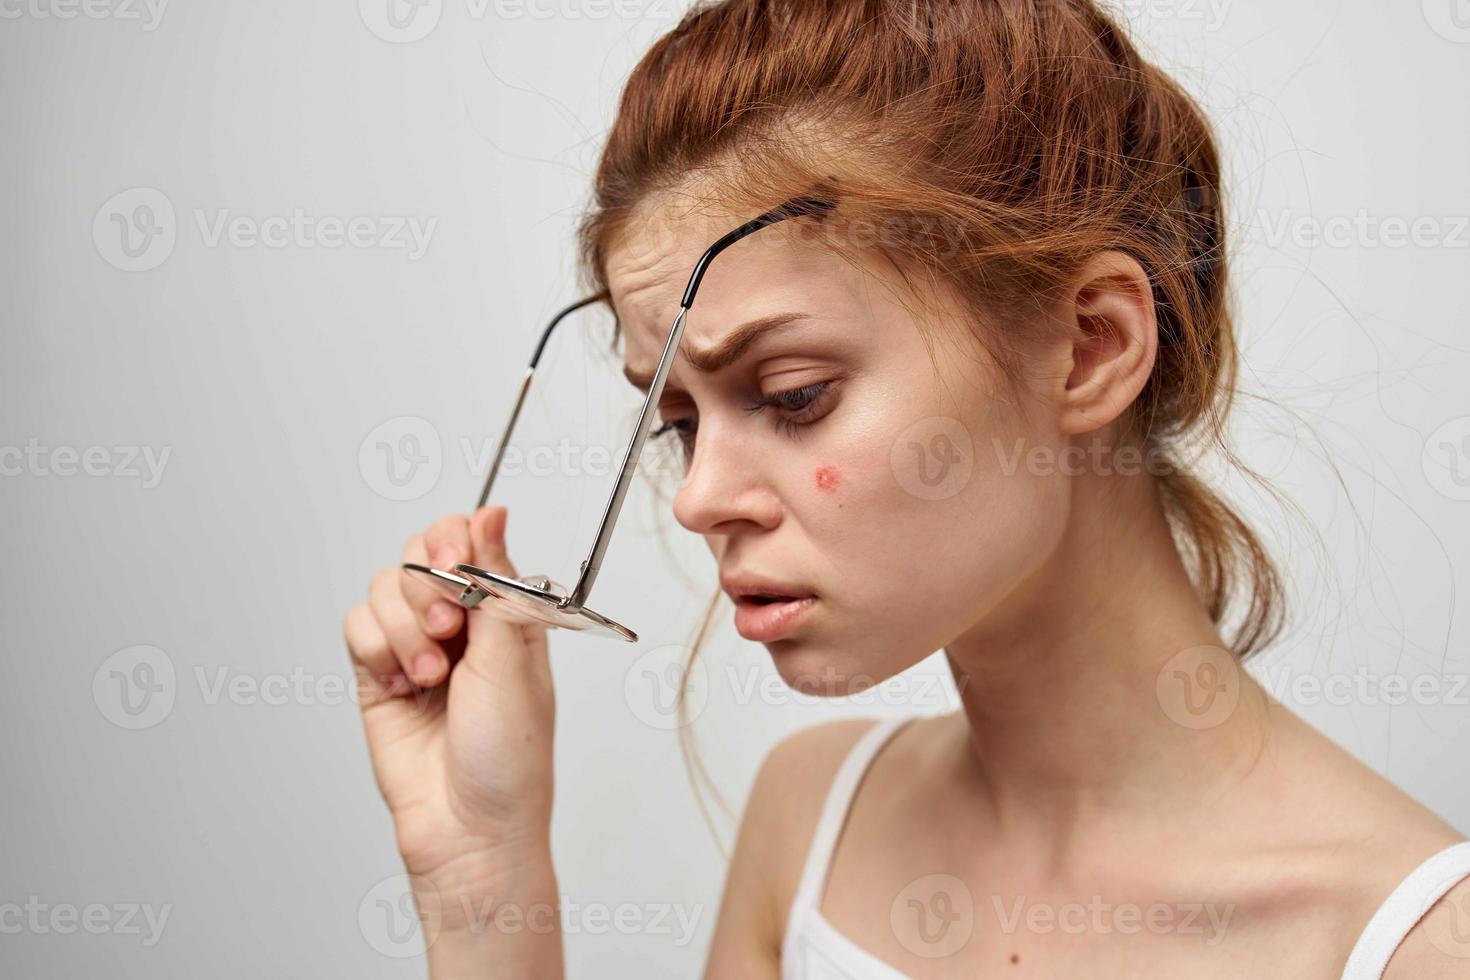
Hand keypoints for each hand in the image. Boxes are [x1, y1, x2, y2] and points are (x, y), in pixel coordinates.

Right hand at [344, 505, 556, 902]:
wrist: (468, 827)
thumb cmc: (509, 757)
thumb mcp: (512, 659)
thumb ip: (495, 581)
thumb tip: (493, 513)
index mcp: (503, 610)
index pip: (468, 537)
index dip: (454, 537)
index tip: (454, 559)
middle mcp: (459, 622)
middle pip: (417, 553)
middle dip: (426, 585)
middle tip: (447, 628)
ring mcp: (415, 646)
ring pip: (382, 589)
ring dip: (405, 629)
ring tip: (431, 676)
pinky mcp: (377, 673)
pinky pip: (356, 627)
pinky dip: (376, 651)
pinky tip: (403, 687)